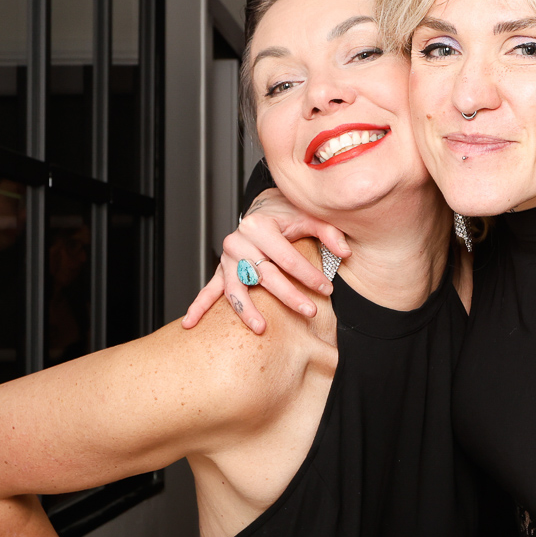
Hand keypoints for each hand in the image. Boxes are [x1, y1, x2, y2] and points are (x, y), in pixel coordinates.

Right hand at [181, 190, 351, 334]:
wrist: (264, 208)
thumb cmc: (288, 214)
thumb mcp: (311, 216)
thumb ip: (329, 232)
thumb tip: (345, 252)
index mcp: (260, 225)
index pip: (287, 257)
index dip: (309, 275)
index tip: (327, 289)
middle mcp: (239, 241)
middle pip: (265, 275)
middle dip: (289, 296)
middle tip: (309, 312)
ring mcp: (228, 257)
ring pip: (236, 288)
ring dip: (247, 309)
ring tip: (260, 328)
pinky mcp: (222, 269)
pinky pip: (209, 290)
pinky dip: (199, 307)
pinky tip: (191, 324)